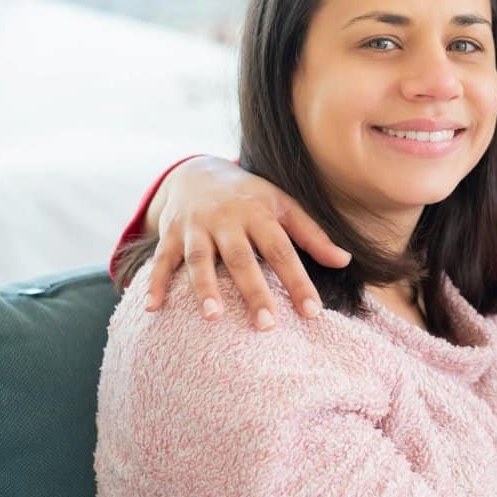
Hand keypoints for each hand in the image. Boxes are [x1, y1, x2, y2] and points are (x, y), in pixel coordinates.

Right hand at [143, 156, 351, 328]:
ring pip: (200, 259)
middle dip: (254, 291)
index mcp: (259, 213)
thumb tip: (344, 260)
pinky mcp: (169, 234)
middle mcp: (227, 219)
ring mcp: (196, 227)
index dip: (298, 281)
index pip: (282, 251)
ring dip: (204, 287)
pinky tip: (152, 309)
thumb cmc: (250, 196)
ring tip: (213, 317)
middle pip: (241, 258)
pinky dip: (155, 283)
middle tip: (267, 325)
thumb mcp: (283, 206)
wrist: (198, 171)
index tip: (312, 312)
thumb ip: (312, 235)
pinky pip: (161, 261)